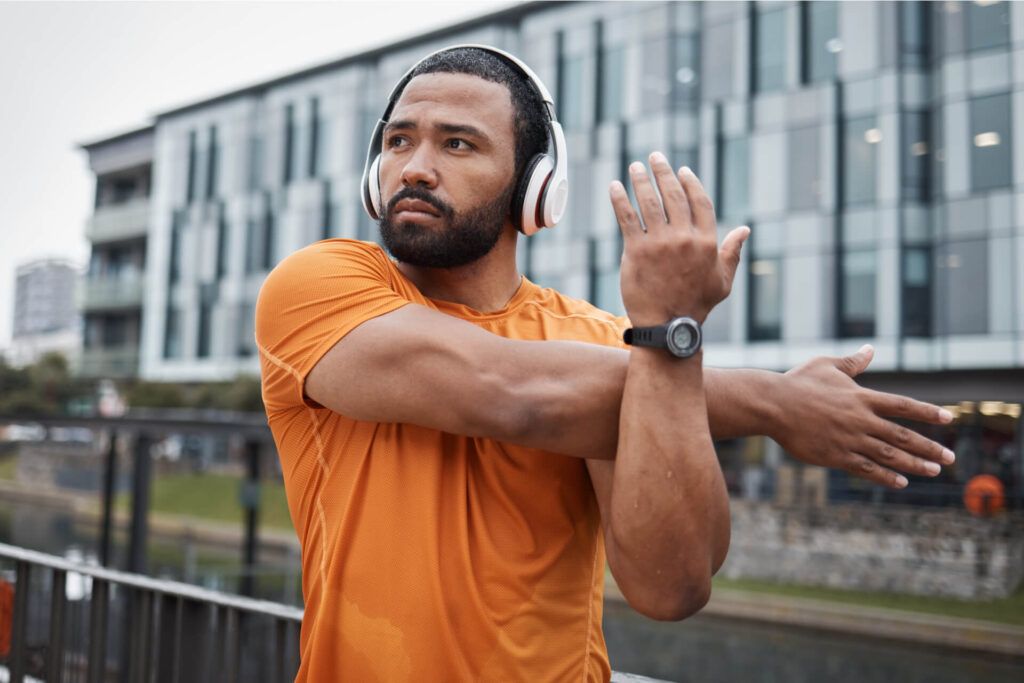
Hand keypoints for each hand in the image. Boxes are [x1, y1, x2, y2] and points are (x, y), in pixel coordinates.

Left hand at [609, 152, 749, 325]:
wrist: (668, 327)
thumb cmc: (696, 305)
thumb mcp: (723, 281)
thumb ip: (732, 252)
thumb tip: (744, 230)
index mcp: (706, 242)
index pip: (699, 201)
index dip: (690, 182)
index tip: (681, 170)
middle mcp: (684, 238)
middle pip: (673, 195)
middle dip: (663, 172)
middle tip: (655, 157)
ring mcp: (659, 244)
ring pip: (649, 202)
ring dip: (641, 180)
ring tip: (635, 167)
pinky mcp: (636, 252)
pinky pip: (627, 219)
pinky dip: (620, 200)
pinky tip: (615, 186)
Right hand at [771, 345, 955, 488]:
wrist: (772, 404)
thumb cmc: (797, 382)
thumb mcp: (827, 365)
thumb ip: (853, 362)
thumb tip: (870, 349)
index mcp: (861, 397)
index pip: (903, 406)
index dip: (927, 412)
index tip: (949, 418)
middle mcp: (861, 419)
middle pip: (903, 436)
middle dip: (929, 447)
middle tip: (950, 458)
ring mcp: (849, 439)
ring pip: (889, 456)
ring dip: (915, 464)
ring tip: (934, 470)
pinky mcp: (835, 456)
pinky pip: (866, 469)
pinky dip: (886, 476)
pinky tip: (902, 481)